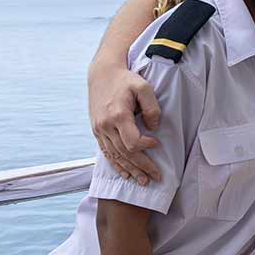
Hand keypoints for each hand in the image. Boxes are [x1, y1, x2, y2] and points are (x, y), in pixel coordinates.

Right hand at [90, 65, 161, 184]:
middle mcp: (106, 125)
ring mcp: (99, 129)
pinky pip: (106, 152)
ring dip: (130, 170)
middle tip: (156, 177)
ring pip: (115, 156)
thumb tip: (154, 128)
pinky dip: (116, 165)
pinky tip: (125, 174)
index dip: (146, 146)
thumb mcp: (144, 87)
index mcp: (118, 115)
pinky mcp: (97, 131)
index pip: (132, 141)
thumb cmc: (126, 79)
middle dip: (142, 167)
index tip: (157, 144)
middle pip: (125, 153)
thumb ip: (152, 107)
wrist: (102, 74)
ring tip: (143, 180)